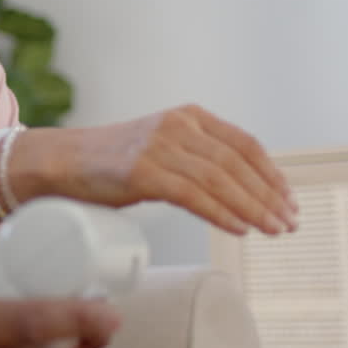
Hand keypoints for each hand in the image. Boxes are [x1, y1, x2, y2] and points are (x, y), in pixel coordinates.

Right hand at [14, 104, 298, 235]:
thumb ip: (194, 161)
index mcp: (188, 117)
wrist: (59, 163)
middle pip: (237, 164)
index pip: (245, 144)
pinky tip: (240, 228)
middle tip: (288, 223)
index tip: (288, 201)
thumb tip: (237, 192)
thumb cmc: (109, 165)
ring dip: (252, 208)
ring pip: (220, 180)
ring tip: (271, 231)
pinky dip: (221, 213)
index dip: (272, 174)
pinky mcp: (142, 171)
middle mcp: (177, 125)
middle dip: (268, 196)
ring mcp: (158, 146)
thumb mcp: (161, 151)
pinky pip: (193, 195)